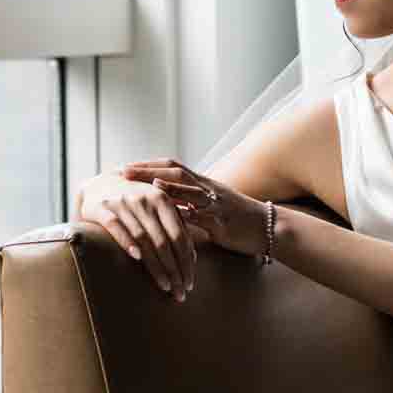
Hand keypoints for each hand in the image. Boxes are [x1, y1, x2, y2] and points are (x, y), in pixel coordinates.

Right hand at [76, 172, 200, 299]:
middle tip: (181, 292)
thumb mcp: (157, 207)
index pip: (179, 235)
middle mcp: (144, 199)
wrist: (100, 184)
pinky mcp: (102, 208)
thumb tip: (192, 257)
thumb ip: (175, 226)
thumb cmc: (135, 200)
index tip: (191, 283)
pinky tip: (137, 259)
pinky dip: (127, 242)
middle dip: (175, 269)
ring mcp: (123, 203)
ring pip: (144, 239)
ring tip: (165, 286)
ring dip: (156, 266)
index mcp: (162, 199)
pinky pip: (116, 227)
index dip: (186, 261)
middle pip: (164, 241)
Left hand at [118, 160, 269, 258]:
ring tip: (148, 186)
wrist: (267, 226)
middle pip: (176, 173)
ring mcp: (216, 204)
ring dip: (169, 188)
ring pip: (191, 191)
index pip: (172, 167)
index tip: (125, 166)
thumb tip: (163, 201)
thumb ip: (189, 201)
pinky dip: (189, 214)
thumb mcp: (211, 205)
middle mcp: (207, 189)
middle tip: (124, 172)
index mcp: (202, 183)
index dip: (148, 165)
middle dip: (149, 172)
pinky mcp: (223, 222)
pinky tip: (175, 215)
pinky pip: (205, 217)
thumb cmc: (237, 218)